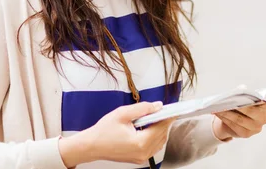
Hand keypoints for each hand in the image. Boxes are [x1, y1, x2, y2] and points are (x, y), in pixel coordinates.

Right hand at [59, 101, 174, 167]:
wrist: (92, 145)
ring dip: (161, 130)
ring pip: (159, 142)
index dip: (168, 116)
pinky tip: (150, 128)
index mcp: (140, 142)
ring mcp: (141, 158)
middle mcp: (143, 153)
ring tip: (157, 117)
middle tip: (165, 111)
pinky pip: (153, 147)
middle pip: (162, 135)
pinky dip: (155, 137)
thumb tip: (158, 106)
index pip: (161, 127)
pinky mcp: (138, 159)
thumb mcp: (123, 113)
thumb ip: (142, 108)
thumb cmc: (104, 130)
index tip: (173, 109)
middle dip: (164, 122)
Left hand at [212, 91, 265, 139]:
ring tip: (216, 107)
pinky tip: (217, 113)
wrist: (233, 122)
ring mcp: (256, 127)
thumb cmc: (241, 106)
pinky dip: (224, 118)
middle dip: (237, 106)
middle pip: (250, 111)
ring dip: (226, 112)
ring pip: (239, 119)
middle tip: (226, 100)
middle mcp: (263, 118)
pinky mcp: (246, 134)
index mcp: (265, 107)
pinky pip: (233, 125)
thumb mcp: (243, 98)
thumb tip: (238, 92)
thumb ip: (244, 93)